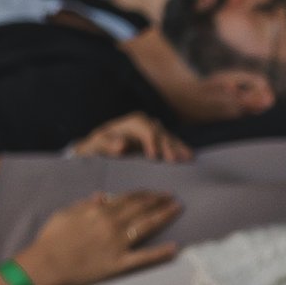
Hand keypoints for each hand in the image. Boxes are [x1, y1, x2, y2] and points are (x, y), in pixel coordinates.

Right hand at [11, 189, 180, 284]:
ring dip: (164, 216)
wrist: (45, 266)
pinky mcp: (119, 264)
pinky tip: (175, 248)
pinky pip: (144, 257)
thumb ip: (85, 204)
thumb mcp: (66, 214)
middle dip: (159, 201)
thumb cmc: (51, 240)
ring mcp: (117, 244)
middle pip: (142, 208)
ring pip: (147, 225)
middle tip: (173, 197)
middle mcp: (112, 224)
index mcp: (99, 211)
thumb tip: (101, 196)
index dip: (145, 194)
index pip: (128, 198)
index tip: (157, 192)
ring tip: (177, 209)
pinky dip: (161, 252)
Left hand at [67, 112, 193, 160]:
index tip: (154, 157)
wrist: (99, 150)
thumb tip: (122, 145)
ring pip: (169, 138)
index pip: (145, 129)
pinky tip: (190, 157)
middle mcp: (146, 124)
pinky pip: (172, 144)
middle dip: (168, 147)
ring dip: (178, 148)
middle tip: (173, 161)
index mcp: (132, 122)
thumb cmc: (95, 148)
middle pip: (160, 133)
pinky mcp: (159, 142)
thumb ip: (107, 144)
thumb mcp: (96, 145)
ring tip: (188, 158)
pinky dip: (180, 150)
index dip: (151, 141)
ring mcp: (154, 132)